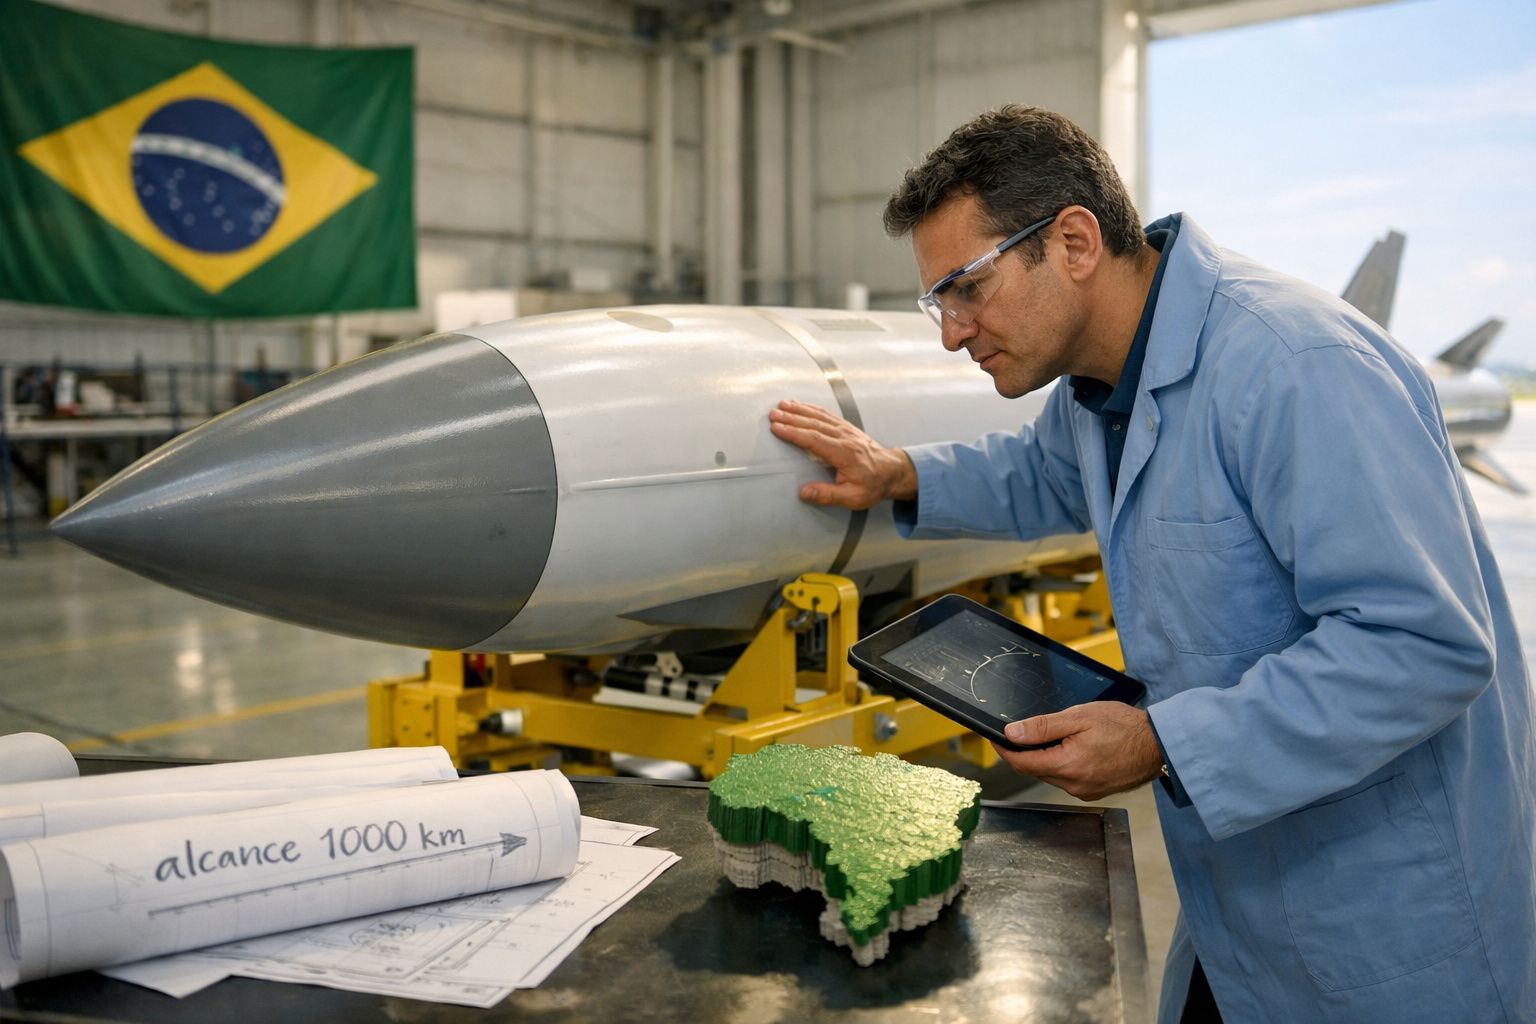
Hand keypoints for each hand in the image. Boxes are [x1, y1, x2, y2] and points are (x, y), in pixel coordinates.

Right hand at [768, 399, 917, 509]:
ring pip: (819, 416)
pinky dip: (811, 408)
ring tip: (781, 405)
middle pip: (814, 424)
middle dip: (792, 418)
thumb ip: (827, 495)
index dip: (794, 433)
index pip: (815, 440)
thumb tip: (803, 493)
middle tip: (773, 414)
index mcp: (844, 453)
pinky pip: (826, 414)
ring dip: (799, 409)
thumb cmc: (873, 485)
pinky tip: (799, 405)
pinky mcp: (846, 427)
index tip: (777, 428)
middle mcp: (844, 437)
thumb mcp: (853, 498)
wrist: (893, 472)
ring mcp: (846, 430)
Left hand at [992, 703, 1163, 800]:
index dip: (1004, 750)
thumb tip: (1012, 733)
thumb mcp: (1078, 717)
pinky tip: (1073, 747)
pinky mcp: (1094, 790)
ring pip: (1051, 774)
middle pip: (1035, 769)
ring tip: (1056, 735)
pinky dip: (1062, 763)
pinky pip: (1067, 778)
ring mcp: (1085, 790)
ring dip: (1045, 757)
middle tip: (1025, 730)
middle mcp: (1073, 785)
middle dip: (1026, 751)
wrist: (1158, 743)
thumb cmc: (1123, 726)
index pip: (1021, 763)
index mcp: (1067, 766)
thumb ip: (1042, 727)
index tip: (995, 738)